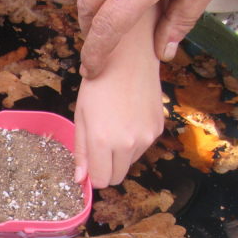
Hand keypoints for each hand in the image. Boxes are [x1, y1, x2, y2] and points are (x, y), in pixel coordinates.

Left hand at [73, 6, 164, 188]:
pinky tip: (128, 118)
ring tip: (114, 125)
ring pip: (130, 163)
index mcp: (102, 141)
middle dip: (107, 169)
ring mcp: (146, 137)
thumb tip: (79, 179)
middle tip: (99, 147)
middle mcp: (127, 144)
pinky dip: (134, 141)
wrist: (128, 57)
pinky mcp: (158, 129)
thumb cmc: (98, 83)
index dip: (93, 175)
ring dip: (121, 154)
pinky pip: (143, 147)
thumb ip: (81, 150)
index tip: (89, 164)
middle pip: (117, 177)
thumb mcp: (81, 116)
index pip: (101, 180)